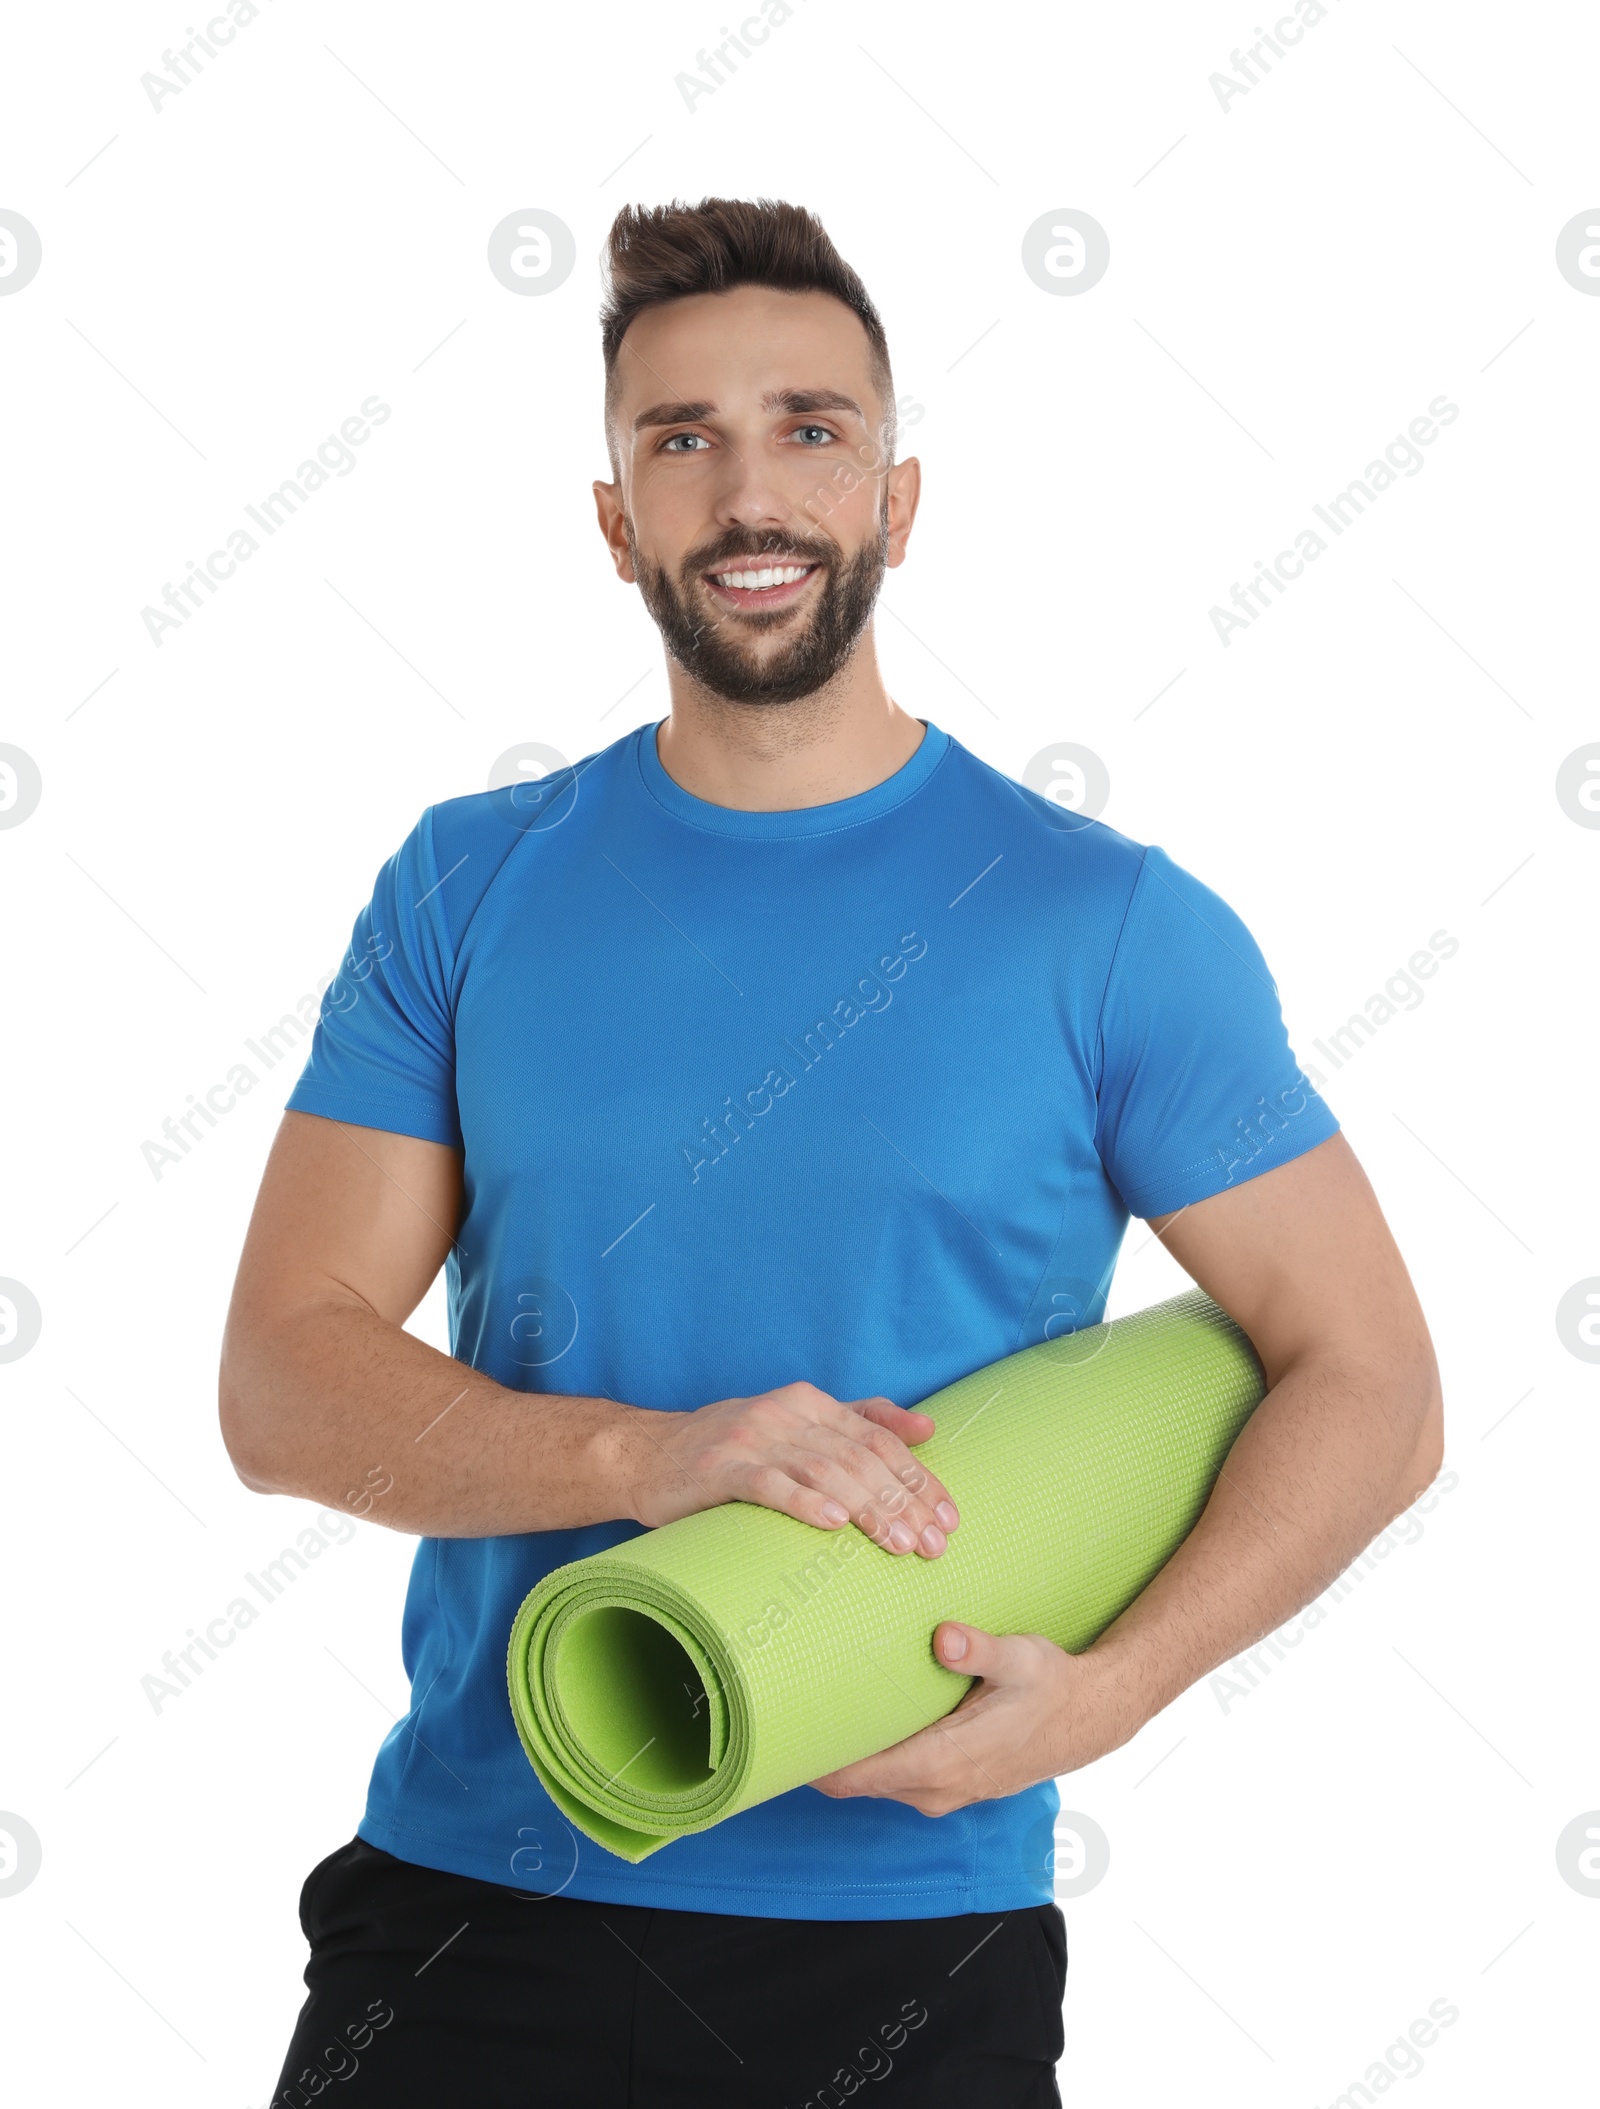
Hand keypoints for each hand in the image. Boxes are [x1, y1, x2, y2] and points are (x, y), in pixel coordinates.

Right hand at [621, 1382, 959, 1556]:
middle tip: (933, 1545)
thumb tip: (928, 1428)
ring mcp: (752, 1438)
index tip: (949, 1519)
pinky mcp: (720, 1468)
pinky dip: (805, 1502)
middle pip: (859, 1457)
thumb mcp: (797, 1424)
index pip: (880, 1439)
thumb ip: (861, 1420)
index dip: (919, 1478)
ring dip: (868, 1509)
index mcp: (810, 1402)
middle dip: (903, 1502)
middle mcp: (786, 1413)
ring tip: (897, 1544)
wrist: (647, 1455)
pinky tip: (834, 1524)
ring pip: (825, 1471)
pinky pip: (770, 1484)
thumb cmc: (731, 1449)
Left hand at [809, 1623, 1134, 1813]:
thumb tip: (943, 1638)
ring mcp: (943, 1791)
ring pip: (874, 1783)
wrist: (1091, 1718)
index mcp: (946, 1761)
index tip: (777, 1739)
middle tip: (778, 1711)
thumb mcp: (1023, 1658)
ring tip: (809, 1711)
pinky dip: (871, 1758)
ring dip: (845, 1757)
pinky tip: (859, 1720)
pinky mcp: (949, 1783)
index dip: (813, 1765)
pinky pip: (894, 1778)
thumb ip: (981, 1649)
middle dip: (818, 1756)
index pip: (859, 1777)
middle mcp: (937, 1788)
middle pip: (855, 1783)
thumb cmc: (1052, 1686)